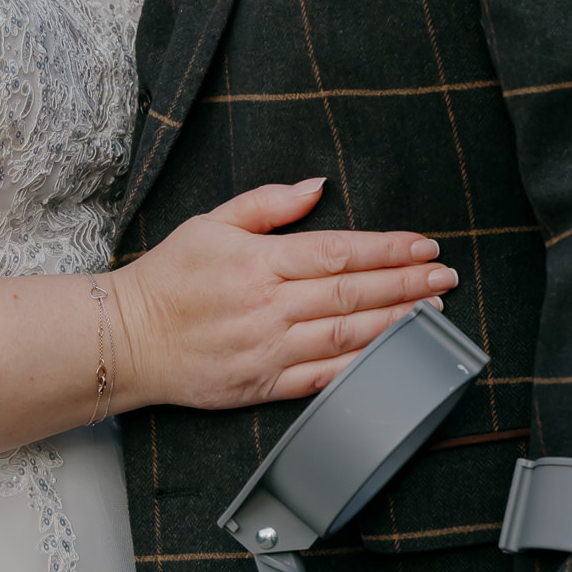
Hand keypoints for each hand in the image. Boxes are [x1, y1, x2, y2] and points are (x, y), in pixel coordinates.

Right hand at [113, 179, 457, 409]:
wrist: (126, 339)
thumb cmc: (168, 278)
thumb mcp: (210, 222)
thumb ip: (267, 203)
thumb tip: (317, 186)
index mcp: (257, 262)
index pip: (337, 252)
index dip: (387, 249)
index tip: (425, 247)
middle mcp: (266, 306)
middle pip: (351, 294)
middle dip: (406, 285)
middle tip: (446, 278)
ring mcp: (266, 350)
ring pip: (345, 337)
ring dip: (396, 325)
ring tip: (433, 315)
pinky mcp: (262, 386)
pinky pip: (323, 379)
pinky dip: (362, 369)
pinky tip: (392, 360)